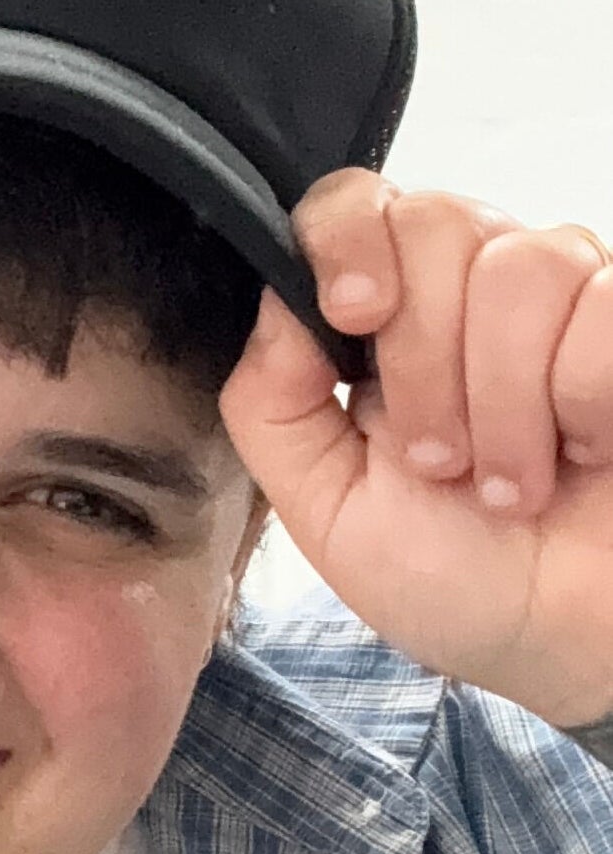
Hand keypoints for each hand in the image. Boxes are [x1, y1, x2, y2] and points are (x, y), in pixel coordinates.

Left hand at [221, 170, 612, 726]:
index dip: (347, 240)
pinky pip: (604, 311)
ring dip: (502, 401)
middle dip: (423, 359)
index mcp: (387, 323)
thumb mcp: (326, 508)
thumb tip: (274, 300)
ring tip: (510, 482)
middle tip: (440, 461)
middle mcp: (478, 291)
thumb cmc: (457, 581)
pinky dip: (583, 402)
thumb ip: (273, 405)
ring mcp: (573, 302)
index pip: (354, 205)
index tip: (351, 317)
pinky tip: (587, 457)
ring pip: (522, 266)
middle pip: (435, 223)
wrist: (571, 647)